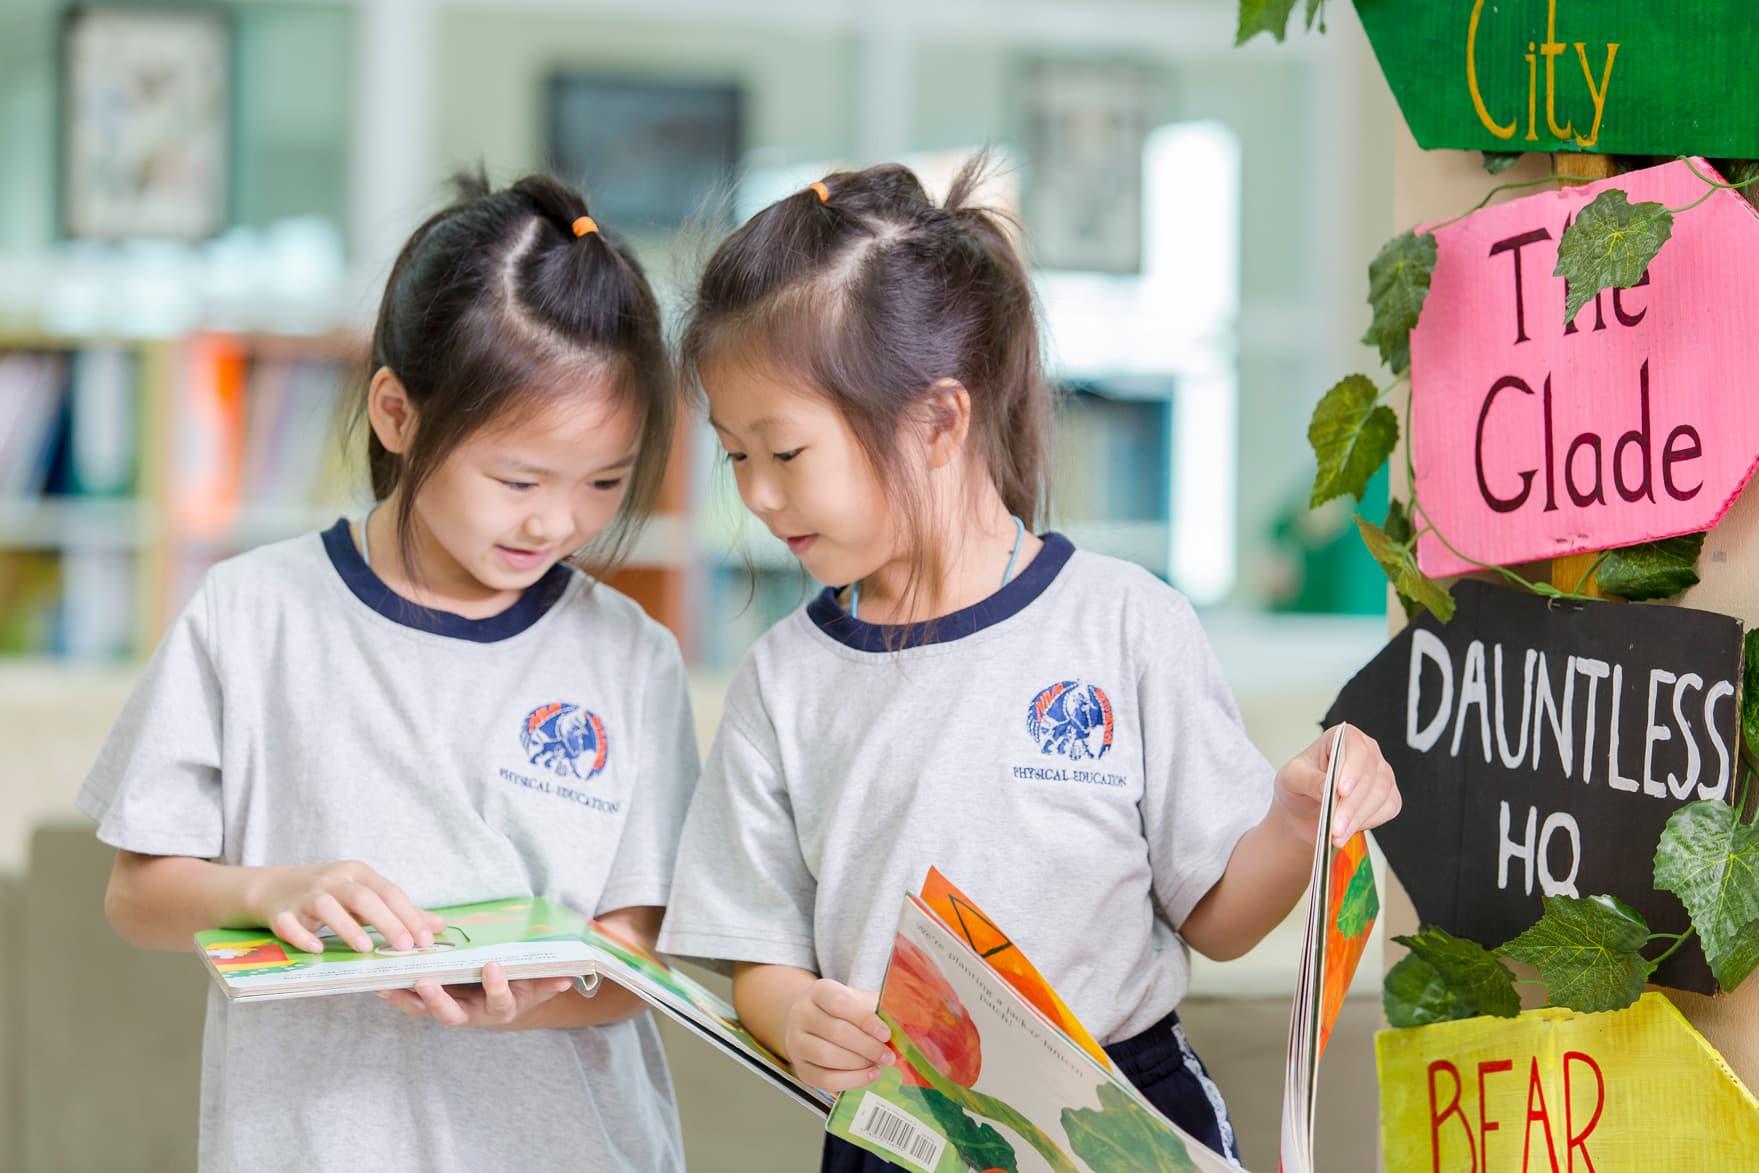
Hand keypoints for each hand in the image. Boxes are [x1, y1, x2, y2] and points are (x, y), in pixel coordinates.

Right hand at [245, 859, 445, 953]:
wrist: (275, 887)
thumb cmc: (331, 894)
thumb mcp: (366, 895)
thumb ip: (401, 911)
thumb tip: (439, 927)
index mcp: (357, 873)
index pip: (389, 891)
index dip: (409, 915)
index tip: (426, 940)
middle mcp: (333, 880)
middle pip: (363, 897)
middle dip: (387, 921)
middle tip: (405, 947)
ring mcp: (305, 895)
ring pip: (327, 906)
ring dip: (347, 927)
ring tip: (366, 949)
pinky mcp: (281, 913)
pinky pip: (289, 924)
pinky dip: (303, 936)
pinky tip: (318, 950)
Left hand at [376, 961, 575, 1029]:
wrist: (504, 1006)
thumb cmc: (522, 989)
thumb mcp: (538, 986)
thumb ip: (548, 981)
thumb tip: (568, 977)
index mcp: (500, 1008)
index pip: (499, 999)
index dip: (496, 986)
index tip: (494, 966)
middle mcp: (472, 1015)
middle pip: (452, 1015)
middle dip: (437, 1000)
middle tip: (425, 982)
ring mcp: (451, 1011)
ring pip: (426, 1012)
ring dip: (407, 999)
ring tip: (389, 985)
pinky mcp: (433, 1006)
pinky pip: (412, 1004)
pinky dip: (395, 995)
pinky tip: (378, 983)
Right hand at [784, 978, 894, 1091]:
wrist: (815, 1022)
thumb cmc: (845, 1011)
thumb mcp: (860, 1000)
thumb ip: (880, 1009)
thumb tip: (906, 1026)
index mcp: (819, 991)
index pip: (839, 1003)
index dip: (865, 1020)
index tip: (886, 1034)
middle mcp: (801, 1014)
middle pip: (834, 1031)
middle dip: (866, 1046)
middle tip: (888, 1056)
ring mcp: (795, 1041)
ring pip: (825, 1056)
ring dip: (858, 1064)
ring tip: (878, 1064)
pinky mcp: (799, 1067)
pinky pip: (823, 1079)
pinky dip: (849, 1081)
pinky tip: (869, 1075)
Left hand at [1274, 724, 1400, 847]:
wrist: (1302, 813)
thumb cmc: (1298, 787)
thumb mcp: (1291, 778)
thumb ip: (1308, 779)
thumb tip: (1326, 786)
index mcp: (1342, 738)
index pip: (1355, 747)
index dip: (1352, 769)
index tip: (1342, 791)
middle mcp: (1366, 752)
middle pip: (1370, 775)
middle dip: (1351, 804)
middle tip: (1335, 825)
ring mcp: (1380, 774)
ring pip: (1381, 794)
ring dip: (1359, 817)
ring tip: (1337, 833)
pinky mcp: (1388, 796)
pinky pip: (1389, 809)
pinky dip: (1369, 822)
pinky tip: (1349, 829)